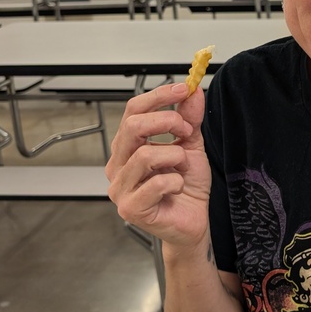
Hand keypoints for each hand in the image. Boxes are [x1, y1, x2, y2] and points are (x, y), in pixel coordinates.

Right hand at [106, 81, 210, 249]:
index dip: (158, 96)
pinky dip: (175, 181)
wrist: (192, 222)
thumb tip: (192, 92)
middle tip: (187, 131)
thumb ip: (189, 120)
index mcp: (128, 147)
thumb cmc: (186, 187)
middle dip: (167, 121)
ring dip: (175, 156)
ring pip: (145, 155)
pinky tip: (177, 187)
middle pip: (133, 127)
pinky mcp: (130, 208)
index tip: (182, 89)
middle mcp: (118, 165)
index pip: (133, 110)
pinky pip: (155, 183)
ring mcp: (120, 188)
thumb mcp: (191, 146)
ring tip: (182, 167)